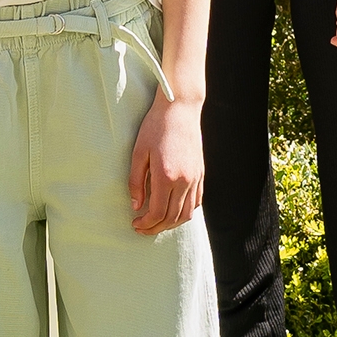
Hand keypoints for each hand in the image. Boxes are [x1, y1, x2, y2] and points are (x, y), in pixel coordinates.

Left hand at [129, 92, 204, 234]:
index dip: (146, 224)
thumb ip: (136, 182)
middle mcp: (184, 180)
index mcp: (166, 176)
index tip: (135, 224)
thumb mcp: (138, 152)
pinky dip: (185, 211)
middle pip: (173, 217)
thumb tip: (136, 206)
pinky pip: (196, 201)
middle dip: (156, 228)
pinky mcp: (201, 173)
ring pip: (187, 213)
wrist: (180, 108)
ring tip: (157, 223)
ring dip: (172, 224)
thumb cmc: (155, 127)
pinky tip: (174, 210)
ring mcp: (195, 178)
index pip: (158, 213)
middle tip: (142, 228)